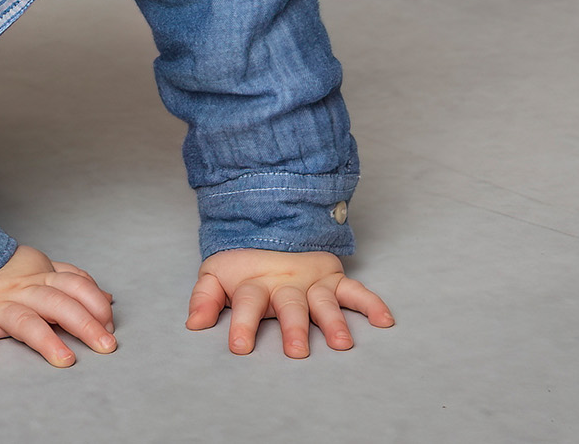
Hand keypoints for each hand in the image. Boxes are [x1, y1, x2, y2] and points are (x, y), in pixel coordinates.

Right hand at [0, 244, 117, 368]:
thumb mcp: (40, 269)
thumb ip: (72, 281)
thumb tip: (107, 298)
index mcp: (40, 277)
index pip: (75, 285)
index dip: (95, 303)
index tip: (110, 325)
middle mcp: (22, 290)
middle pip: (57, 302)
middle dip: (84, 323)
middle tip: (105, 346)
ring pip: (23, 318)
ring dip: (45, 338)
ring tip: (64, 359)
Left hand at [186, 249, 392, 357]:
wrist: (270, 226)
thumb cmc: (243, 264)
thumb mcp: (217, 274)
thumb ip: (205, 298)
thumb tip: (193, 324)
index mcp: (255, 284)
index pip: (247, 302)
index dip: (242, 323)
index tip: (239, 347)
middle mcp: (286, 284)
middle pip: (290, 305)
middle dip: (294, 328)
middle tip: (297, 352)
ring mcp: (312, 282)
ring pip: (324, 302)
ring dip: (333, 322)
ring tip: (341, 344)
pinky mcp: (333, 280)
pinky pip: (356, 291)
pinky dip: (371, 304)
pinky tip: (384, 321)